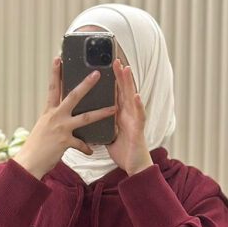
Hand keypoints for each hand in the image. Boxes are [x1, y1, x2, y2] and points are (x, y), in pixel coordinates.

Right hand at [13, 58, 116, 178]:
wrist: (29, 162)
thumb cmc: (36, 146)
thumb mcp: (43, 127)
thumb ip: (54, 120)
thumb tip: (60, 116)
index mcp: (49, 111)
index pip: (53, 88)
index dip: (55, 73)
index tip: (59, 59)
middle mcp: (55, 117)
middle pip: (73, 96)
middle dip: (86, 84)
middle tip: (97, 73)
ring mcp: (61, 128)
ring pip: (85, 118)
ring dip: (101, 112)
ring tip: (114, 108)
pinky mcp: (65, 142)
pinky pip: (81, 144)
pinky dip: (86, 148)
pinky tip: (91, 150)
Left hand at [106, 58, 151, 174]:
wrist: (134, 167)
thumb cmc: (123, 152)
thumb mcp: (109, 135)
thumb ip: (101, 125)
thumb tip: (88, 121)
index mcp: (120, 114)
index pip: (115, 93)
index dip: (112, 80)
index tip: (106, 66)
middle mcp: (128, 114)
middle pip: (123, 90)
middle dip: (119, 74)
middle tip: (114, 58)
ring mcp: (135, 120)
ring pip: (132, 98)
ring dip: (130, 83)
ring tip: (126, 69)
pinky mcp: (139, 130)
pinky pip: (139, 116)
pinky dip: (139, 105)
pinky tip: (136, 96)